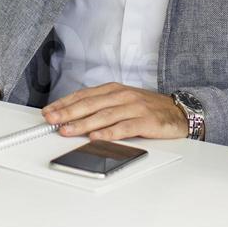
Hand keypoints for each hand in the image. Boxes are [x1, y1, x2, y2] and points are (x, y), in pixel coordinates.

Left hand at [42, 83, 188, 140]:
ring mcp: (134, 108)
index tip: (49, 112)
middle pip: (91, 104)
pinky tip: (97, 137)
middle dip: (69, 112)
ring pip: (105, 115)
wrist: (178, 112)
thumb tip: (73, 116)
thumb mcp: (122, 101)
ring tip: (68, 130)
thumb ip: (101, 106)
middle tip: (52, 120)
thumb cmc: (148, 108)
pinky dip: (109, 132)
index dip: (65, 103)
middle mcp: (122, 96)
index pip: (84, 95)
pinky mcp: (146, 121)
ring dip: (84, 123)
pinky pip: (124, 127)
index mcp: (114, 89)